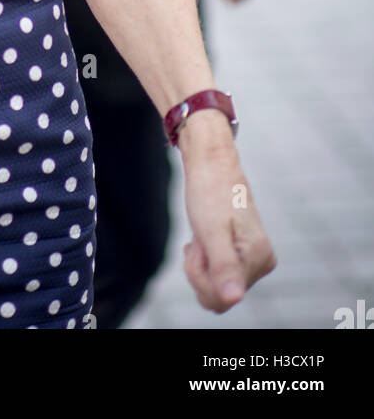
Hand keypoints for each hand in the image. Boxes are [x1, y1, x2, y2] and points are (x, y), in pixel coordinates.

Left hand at [179, 113, 276, 310]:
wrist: (210, 161)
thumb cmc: (209, 190)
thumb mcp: (211, 231)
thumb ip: (223, 266)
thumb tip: (233, 298)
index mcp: (260, 258)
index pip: (223, 299)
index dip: (200, 276)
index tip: (197, 244)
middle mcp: (262, 262)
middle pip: (220, 296)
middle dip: (200, 271)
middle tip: (198, 239)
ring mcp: (253, 257)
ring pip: (217, 285)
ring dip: (201, 264)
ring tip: (201, 235)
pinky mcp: (243, 252)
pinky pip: (217, 273)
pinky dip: (205, 259)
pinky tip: (203, 238)